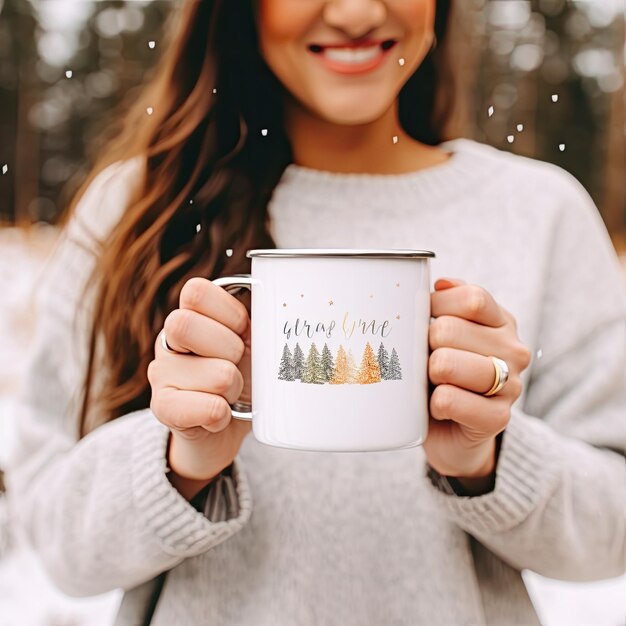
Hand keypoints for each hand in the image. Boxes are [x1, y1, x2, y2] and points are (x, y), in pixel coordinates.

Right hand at [147, 277, 251, 496]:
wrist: (224, 429)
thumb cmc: (243, 377)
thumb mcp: (254, 343)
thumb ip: (259, 320)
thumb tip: (285, 306)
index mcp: (191, 316)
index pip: (195, 292)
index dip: (229, 312)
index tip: (243, 331)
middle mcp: (168, 340)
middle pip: (185, 325)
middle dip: (230, 349)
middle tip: (236, 365)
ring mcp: (161, 373)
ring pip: (215, 373)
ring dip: (234, 387)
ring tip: (231, 394)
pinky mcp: (162, 407)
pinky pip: (206, 408)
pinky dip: (223, 414)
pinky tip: (222, 414)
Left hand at [424, 278, 530, 491]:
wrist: (454, 433)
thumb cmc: (442, 375)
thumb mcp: (444, 334)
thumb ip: (445, 304)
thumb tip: (441, 282)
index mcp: (501, 322)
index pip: (471, 298)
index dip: (437, 306)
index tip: (426, 321)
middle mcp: (513, 349)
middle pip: (447, 330)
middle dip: (424, 347)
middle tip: (427, 362)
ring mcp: (511, 385)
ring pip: (444, 364)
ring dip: (426, 376)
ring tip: (432, 384)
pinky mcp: (498, 418)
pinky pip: (448, 399)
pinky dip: (434, 404)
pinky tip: (439, 407)